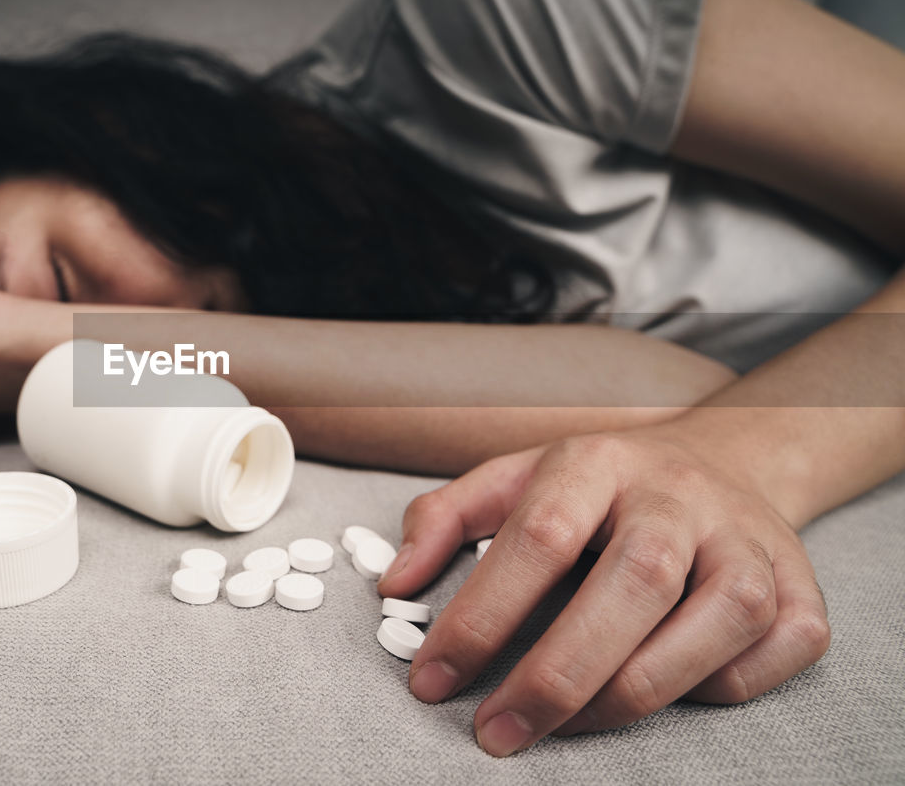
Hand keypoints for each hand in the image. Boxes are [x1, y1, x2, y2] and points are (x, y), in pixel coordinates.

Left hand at [378, 428, 830, 755]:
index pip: (538, 535)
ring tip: (565, 727)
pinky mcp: (801, 589)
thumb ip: (445, 520)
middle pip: (631, 583)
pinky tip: (661, 691)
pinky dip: (716, 688)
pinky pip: (770, 653)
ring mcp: (749, 540)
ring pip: (715, 620)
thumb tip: (394, 582)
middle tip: (496, 733)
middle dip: (558, 673)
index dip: (482, 614)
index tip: (433, 678)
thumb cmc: (597, 489)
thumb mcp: (513, 478)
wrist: (722, 464)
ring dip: (634, 691)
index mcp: (596, 461)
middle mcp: (679, 494)